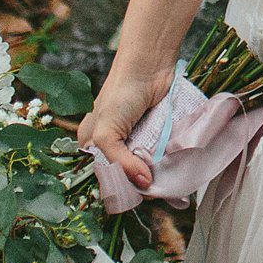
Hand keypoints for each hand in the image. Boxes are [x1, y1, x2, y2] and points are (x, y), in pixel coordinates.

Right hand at [77, 63, 174, 191]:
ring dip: (154, 174)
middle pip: (125, 173)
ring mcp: (135, 138)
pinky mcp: (155, 133)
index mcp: (91, 144)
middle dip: (137, 183)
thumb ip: (120, 162)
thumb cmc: (121, 94)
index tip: (133, 197)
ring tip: (165, 184)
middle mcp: (112, 143)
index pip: (103, 175)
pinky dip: (165, 162)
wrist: (150, 65)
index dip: (118, 186)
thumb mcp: (107, 132)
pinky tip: (171, 170)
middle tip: (152, 191)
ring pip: (144, 166)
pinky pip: (159, 154)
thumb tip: (144, 184)